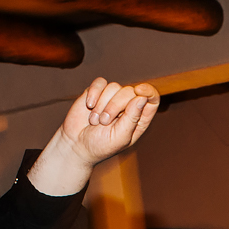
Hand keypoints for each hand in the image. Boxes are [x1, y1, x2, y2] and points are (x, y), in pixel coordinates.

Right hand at [29, 78, 158, 195]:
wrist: (76, 144)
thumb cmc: (101, 145)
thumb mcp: (120, 137)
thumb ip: (132, 118)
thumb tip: (142, 98)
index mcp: (139, 118)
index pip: (152, 99)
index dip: (148, 91)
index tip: (139, 91)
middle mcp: (128, 105)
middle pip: (130, 91)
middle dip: (115, 106)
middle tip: (103, 123)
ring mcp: (112, 97)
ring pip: (114, 86)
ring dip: (102, 104)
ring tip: (95, 121)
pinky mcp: (97, 92)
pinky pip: (100, 83)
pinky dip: (94, 93)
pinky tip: (89, 106)